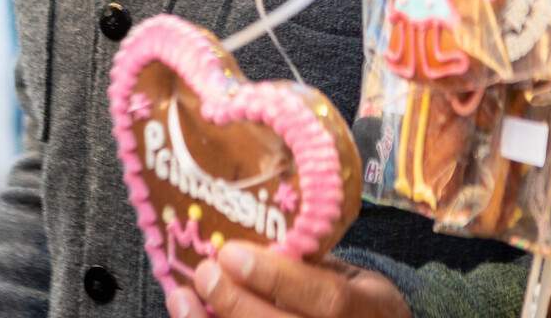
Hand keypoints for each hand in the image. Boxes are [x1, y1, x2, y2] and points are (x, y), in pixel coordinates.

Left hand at [166, 243, 410, 317]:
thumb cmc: (356, 302)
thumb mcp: (350, 277)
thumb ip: (308, 264)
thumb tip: (246, 241)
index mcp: (367, 309)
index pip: (327, 298)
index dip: (277, 278)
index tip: (231, 253)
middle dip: (236, 303)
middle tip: (204, 273)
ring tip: (183, 300)